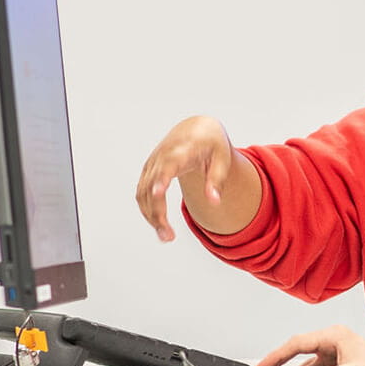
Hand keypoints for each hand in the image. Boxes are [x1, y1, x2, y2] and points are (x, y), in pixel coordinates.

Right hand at [134, 115, 237, 241]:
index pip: (169, 164)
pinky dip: (148, 210)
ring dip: (151, 216)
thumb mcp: (223, 159)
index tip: (158, 193)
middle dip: (157, 212)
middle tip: (168, 237)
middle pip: (152, 185)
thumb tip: (214, 201)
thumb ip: (217, 180)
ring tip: (166, 236)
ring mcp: (153, 164)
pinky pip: (142, 193)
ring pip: (143, 192)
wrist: (197, 129)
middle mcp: (163, 156)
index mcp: (183, 149)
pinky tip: (159, 224)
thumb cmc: (211, 144)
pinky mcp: (148, 171)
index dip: (162, 178)